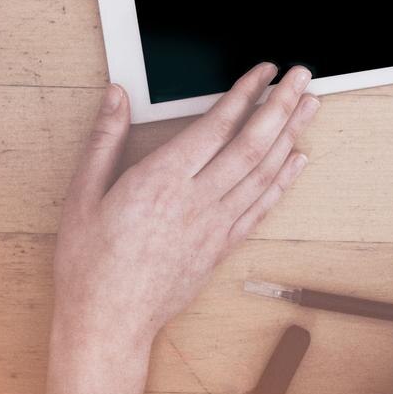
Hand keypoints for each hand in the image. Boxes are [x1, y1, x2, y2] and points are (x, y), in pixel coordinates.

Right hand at [38, 65, 317, 393]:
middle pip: (252, 145)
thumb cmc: (89, 262)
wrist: (108, 323)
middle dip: (281, 106)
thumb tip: (116, 95)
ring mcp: (213, 227)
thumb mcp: (83, 194)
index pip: (216, 126)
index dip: (245, 93)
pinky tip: (297, 160)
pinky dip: (283, 181)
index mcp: (160, 181)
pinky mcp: (220, 249)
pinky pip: (261, 208)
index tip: (264, 70)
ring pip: (263, 174)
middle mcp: (195, 201)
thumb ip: (104, 140)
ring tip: (310, 106)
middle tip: (302, 76)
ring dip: (290, 135)